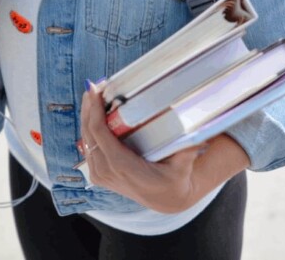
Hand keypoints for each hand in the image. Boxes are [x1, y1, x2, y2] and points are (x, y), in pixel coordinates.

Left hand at [80, 81, 206, 213]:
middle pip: (89, 133)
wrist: (166, 198)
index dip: (94, 111)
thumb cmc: (174, 179)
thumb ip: (188, 149)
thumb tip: (198, 130)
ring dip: (87, 115)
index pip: (100, 134)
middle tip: (94, 86)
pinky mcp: (98, 174)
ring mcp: (100, 175)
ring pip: (85, 139)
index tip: (95, 90)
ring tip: (93, 94)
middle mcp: (107, 172)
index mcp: (122, 167)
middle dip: (89, 107)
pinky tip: (93, 112)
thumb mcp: (183, 165)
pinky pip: (88, 146)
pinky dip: (89, 127)